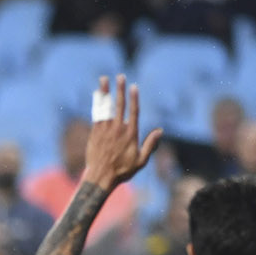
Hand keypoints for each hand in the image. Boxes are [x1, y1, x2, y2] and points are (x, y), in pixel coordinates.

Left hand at [83, 75, 162, 190]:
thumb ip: (150, 144)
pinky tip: (97, 95)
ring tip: (104, 79)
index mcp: (130, 134)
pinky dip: (97, 104)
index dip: (134, 98)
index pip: (133, 112)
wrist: (100, 177)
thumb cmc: (122, 171)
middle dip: (120, 90)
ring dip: (105, 92)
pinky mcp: (95, 133)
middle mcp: (118, 129)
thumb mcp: (141, 160)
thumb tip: (160, 131)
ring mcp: (105, 130)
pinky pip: (97, 115)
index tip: (134, 87)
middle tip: (120, 77)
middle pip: (119, 105)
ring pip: (105, 107)